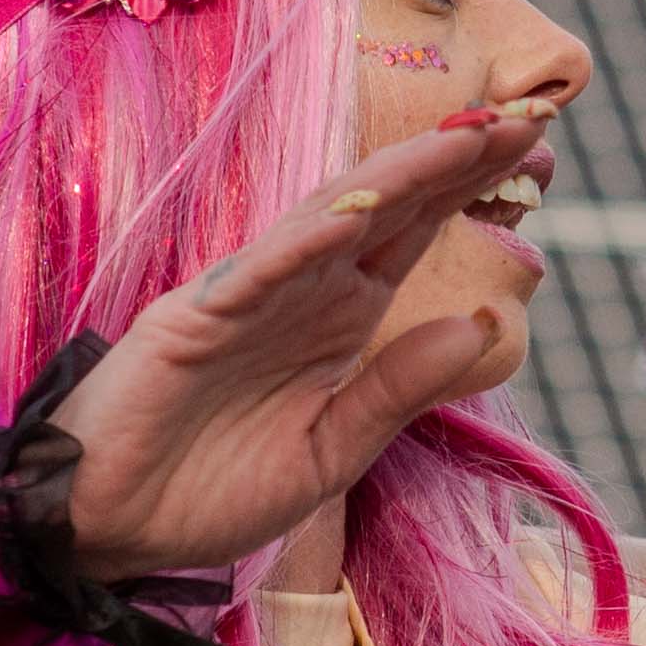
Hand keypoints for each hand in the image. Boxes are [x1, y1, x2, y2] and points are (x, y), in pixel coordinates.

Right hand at [46, 105, 545, 584]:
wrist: (109, 531)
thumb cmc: (213, 490)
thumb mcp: (333, 451)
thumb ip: (400, 388)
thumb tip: (481, 320)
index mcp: (336, 317)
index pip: (413, 233)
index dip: (469, 186)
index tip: (536, 142)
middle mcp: (299, 290)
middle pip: (385, 207)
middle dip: (452, 160)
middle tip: (526, 114)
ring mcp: (243, 297)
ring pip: (327, 220)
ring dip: (395, 180)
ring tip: (461, 141)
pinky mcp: (190, 321)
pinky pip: (255, 275)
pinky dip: (302, 243)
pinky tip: (353, 214)